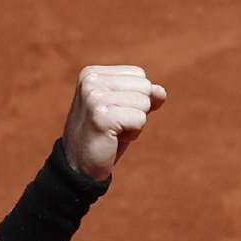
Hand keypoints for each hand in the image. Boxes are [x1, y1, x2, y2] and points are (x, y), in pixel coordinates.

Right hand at [62, 65, 166, 180]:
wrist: (80, 166)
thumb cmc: (104, 135)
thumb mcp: (124, 109)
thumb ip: (143, 95)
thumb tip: (160, 92)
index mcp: (92, 74)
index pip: (139, 75)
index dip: (134, 98)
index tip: (112, 113)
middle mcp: (91, 81)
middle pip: (144, 86)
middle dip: (137, 109)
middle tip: (113, 124)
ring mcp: (94, 98)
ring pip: (144, 103)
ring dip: (134, 123)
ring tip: (113, 132)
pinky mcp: (101, 116)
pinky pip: (140, 119)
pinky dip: (133, 134)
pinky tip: (113, 139)